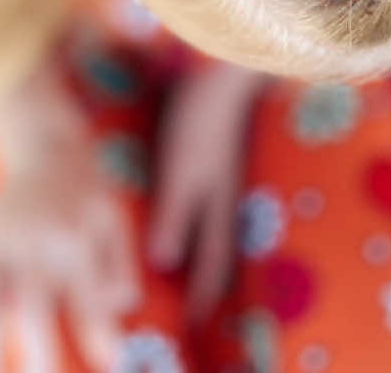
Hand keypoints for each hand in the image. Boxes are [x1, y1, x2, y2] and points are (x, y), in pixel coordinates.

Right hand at [0, 62, 141, 372]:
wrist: (46, 147)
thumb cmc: (85, 193)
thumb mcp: (115, 220)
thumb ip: (121, 267)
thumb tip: (121, 308)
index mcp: (74, 237)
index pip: (88, 297)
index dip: (98, 334)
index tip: (109, 362)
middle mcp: (34, 239)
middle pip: (31, 305)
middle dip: (37, 352)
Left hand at [147, 60, 264, 322]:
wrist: (225, 66)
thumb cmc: (201, 119)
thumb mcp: (182, 169)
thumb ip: (174, 215)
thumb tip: (163, 265)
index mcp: (219, 207)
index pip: (213, 265)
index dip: (203, 296)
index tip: (195, 326)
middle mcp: (227, 196)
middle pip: (222, 249)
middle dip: (215, 281)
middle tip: (204, 310)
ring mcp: (226, 172)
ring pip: (220, 225)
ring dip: (212, 250)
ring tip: (202, 270)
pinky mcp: (217, 151)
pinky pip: (214, 198)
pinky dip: (207, 217)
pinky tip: (198, 212)